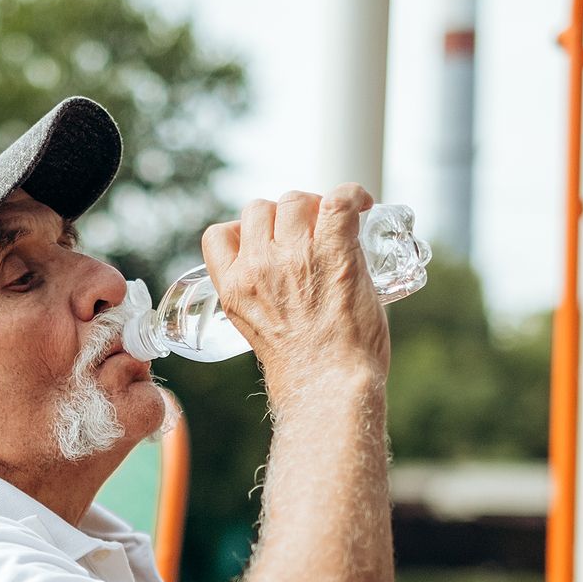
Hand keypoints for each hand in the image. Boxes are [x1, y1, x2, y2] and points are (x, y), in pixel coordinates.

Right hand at [200, 184, 388, 396]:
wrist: (329, 387)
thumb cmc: (304, 371)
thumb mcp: (258, 332)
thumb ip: (263, 300)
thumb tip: (291, 283)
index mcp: (234, 288)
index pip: (219, 235)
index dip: (243, 230)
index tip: (267, 241)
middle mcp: (258, 267)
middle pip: (260, 209)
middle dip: (284, 216)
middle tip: (310, 234)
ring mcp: (294, 257)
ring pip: (296, 200)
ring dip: (315, 207)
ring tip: (336, 226)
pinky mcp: (333, 251)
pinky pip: (339, 199)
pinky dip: (353, 194)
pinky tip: (363, 204)